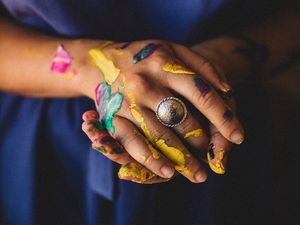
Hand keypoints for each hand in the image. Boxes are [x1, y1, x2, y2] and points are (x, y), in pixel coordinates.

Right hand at [79, 40, 244, 182]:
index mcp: (164, 64)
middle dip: (202, 142)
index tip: (239, 136)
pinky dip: (151, 160)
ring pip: (160, 136)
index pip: (201, 93)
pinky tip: (168, 172)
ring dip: (183, 159)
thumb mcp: (174, 49)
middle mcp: (145, 83)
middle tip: (211, 155)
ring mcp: (127, 102)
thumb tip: (228, 91)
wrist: (102, 62)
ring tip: (199, 175)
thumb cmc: (146, 58)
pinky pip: (133, 143)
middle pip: (182, 120)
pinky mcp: (112, 118)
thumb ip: (202, 66)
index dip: (223, 117)